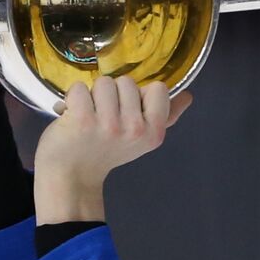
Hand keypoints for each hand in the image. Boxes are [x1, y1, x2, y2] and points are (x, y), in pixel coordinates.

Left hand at [33, 77, 191, 223]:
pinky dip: (71, 100)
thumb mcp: (141, 138)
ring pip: (103, 83)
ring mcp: (108, 125)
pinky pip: (79, 89)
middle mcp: (134, 129)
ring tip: (88, 118)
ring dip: (91, 96)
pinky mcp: (82, 120)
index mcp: (153, 132)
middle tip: (103, 119)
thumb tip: (188, 96)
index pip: (158, 88)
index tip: (126, 113)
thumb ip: (166, 116)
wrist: (72, 176)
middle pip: (127, 82)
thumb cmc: (104, 152)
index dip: (139, 96)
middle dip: (112, 96)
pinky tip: (72, 117)